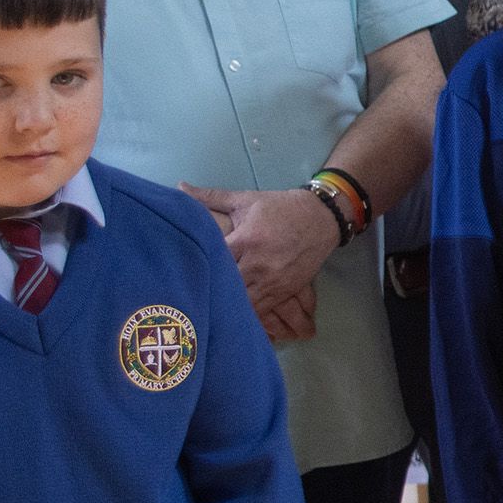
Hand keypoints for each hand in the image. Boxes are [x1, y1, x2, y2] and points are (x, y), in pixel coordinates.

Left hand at [182, 184, 336, 334]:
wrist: (323, 219)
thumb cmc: (280, 208)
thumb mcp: (246, 200)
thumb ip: (210, 197)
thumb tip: (179, 186)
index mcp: (246, 239)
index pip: (214, 259)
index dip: (196, 266)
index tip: (179, 269)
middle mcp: (259, 263)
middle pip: (225, 286)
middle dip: (209, 290)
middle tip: (189, 294)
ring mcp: (273, 281)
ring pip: (242, 303)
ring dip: (225, 306)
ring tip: (207, 309)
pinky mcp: (284, 291)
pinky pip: (261, 310)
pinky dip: (246, 314)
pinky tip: (233, 316)